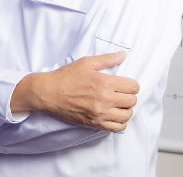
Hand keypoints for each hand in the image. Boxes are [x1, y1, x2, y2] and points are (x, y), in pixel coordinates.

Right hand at [11, 51, 139, 131]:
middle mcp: (105, 100)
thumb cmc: (66, 76)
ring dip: (126, 109)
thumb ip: (107, 59)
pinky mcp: (95, 123)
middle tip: (122, 93)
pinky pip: (117, 128)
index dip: (132, 84)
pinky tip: (114, 115)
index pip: (133, 87)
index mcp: (105, 83)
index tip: (126, 84)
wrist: (49, 93)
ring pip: (127, 115)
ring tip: (119, 104)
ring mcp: (100, 114)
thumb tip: (123, 55)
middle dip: (130, 96)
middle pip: (132, 101)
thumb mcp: (87, 62)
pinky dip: (120, 123)